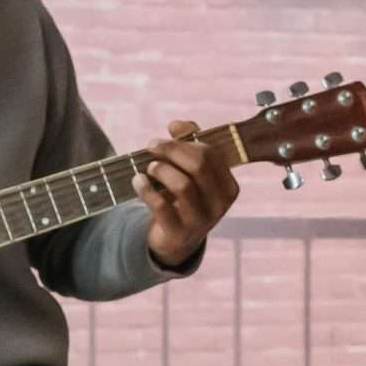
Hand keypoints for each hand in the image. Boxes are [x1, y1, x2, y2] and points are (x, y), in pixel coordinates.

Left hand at [137, 119, 239, 270]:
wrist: (177, 241)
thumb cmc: (185, 198)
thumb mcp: (191, 172)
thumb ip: (188, 142)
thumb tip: (176, 124)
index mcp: (228, 186)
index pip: (210, 154)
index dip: (184, 141)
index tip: (164, 136)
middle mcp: (220, 204)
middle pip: (198, 165)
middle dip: (171, 150)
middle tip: (152, 146)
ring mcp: (201, 221)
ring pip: (182, 185)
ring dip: (161, 170)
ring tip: (149, 168)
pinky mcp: (179, 233)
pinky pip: (161, 206)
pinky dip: (146, 189)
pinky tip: (138, 181)